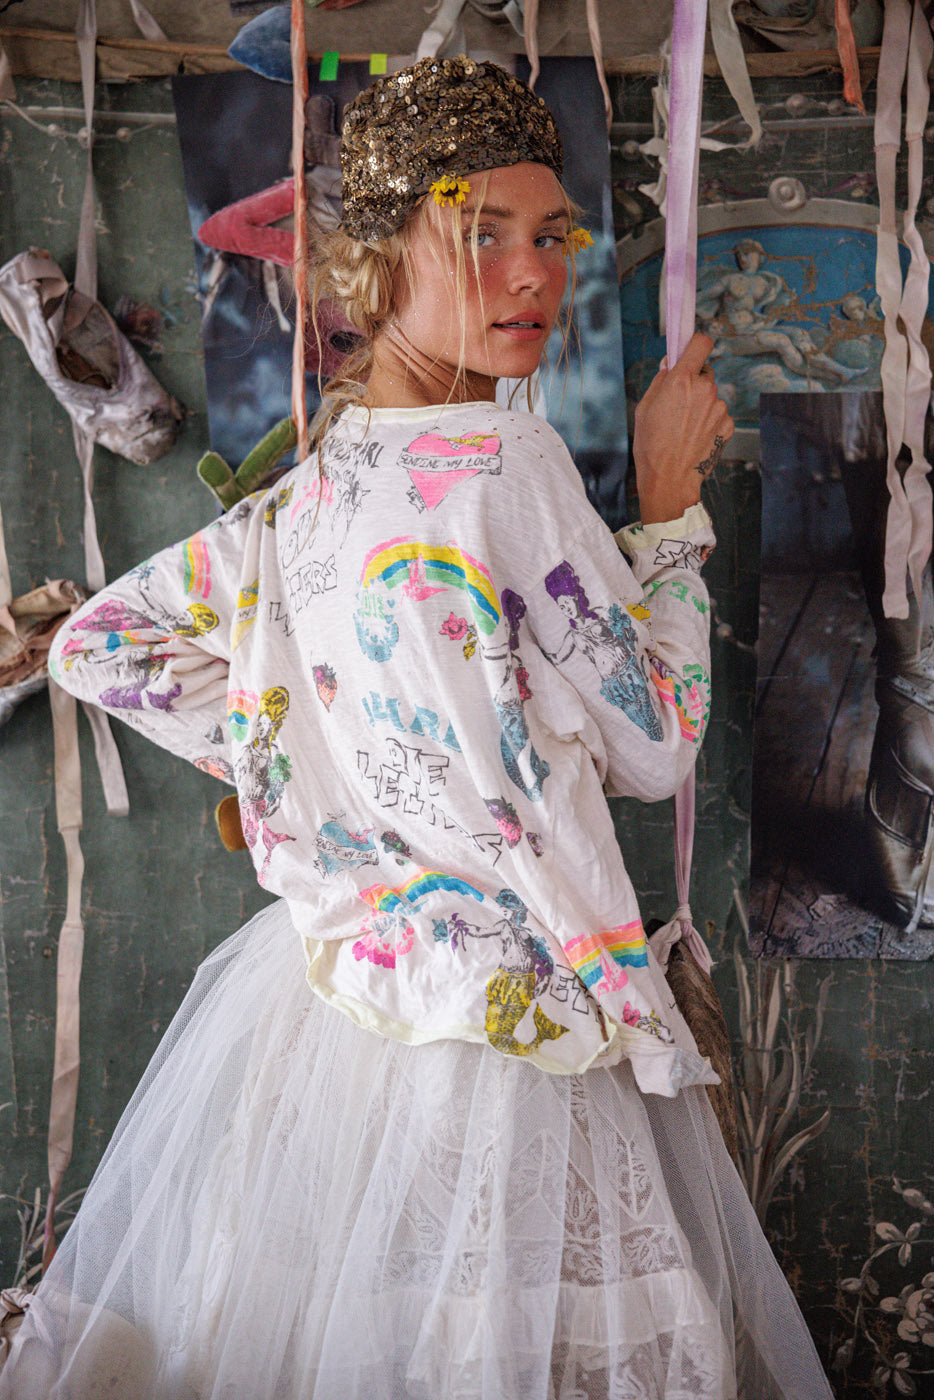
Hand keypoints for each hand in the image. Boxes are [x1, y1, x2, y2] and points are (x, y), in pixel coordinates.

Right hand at [632, 331, 733, 524]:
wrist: (670, 480)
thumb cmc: (652, 446)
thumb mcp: (644, 408)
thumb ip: (660, 380)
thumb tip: (670, 363)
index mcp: (682, 380)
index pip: (700, 343)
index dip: (695, 344)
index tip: (691, 349)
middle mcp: (705, 389)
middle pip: (704, 372)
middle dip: (694, 381)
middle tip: (679, 402)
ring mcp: (719, 407)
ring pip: (711, 396)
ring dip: (701, 405)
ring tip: (684, 427)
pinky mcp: (728, 424)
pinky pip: (718, 414)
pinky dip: (709, 421)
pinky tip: (695, 436)